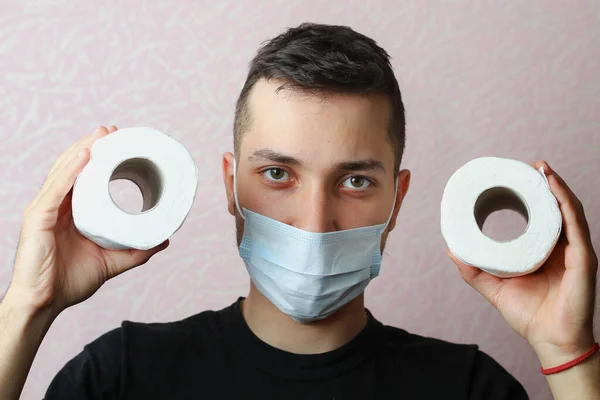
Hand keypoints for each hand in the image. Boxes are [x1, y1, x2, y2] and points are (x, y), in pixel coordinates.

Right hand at [6, 126, 168, 317]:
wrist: (46, 303)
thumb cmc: (70, 281)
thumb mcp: (111, 261)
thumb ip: (136, 251)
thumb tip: (163, 240)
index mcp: (70, 211)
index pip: (82, 176)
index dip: (98, 157)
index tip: (118, 142)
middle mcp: (56, 205)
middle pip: (72, 167)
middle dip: (92, 146)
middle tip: (113, 131)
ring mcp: (45, 209)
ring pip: (63, 171)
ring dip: (83, 149)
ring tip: (102, 135)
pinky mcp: (37, 218)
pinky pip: (56, 189)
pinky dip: (70, 170)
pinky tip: (84, 155)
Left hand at [447, 160, 597, 364]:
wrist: (551, 340)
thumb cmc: (528, 315)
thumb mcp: (494, 287)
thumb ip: (474, 270)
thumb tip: (451, 250)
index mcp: (545, 250)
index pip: (542, 216)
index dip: (533, 195)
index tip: (518, 177)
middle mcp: (563, 246)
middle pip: (557, 207)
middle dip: (546, 183)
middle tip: (531, 165)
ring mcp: (575, 251)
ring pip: (569, 210)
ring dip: (556, 186)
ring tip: (541, 168)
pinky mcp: (583, 258)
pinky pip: (576, 225)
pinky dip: (566, 204)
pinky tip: (555, 189)